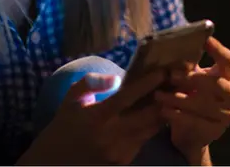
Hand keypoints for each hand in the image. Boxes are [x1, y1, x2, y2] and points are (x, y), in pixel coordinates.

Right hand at [19, 69, 166, 164]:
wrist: (53, 163)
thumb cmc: (63, 127)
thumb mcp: (70, 100)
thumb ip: (90, 83)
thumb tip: (117, 77)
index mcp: (97, 116)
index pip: (128, 96)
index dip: (148, 83)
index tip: (163, 72)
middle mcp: (112, 134)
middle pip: (149, 116)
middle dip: (165, 99)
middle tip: (176, 84)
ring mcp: (120, 151)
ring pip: (151, 130)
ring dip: (162, 113)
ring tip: (172, 97)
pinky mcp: (124, 162)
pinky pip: (143, 141)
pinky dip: (151, 128)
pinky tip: (156, 116)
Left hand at [154, 37, 229, 160]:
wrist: (192, 133)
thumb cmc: (191, 97)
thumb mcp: (190, 80)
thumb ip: (187, 67)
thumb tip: (172, 49)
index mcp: (227, 76)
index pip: (227, 60)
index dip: (217, 50)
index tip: (204, 40)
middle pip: (218, 84)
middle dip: (195, 79)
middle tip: (172, 75)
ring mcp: (227, 114)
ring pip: (205, 104)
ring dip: (180, 99)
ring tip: (159, 95)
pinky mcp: (216, 130)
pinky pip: (196, 121)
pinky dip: (178, 115)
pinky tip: (164, 110)